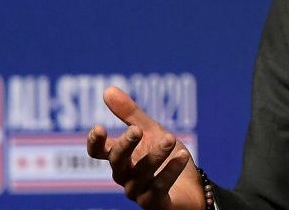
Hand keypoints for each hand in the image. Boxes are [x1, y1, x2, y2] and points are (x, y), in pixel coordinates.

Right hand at [86, 86, 204, 209]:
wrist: (193, 184)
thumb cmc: (167, 156)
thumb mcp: (151, 131)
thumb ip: (130, 114)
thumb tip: (107, 90)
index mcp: (122, 157)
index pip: (98, 152)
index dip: (95, 142)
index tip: (99, 128)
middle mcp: (126, 175)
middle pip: (117, 162)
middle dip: (125, 146)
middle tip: (137, 130)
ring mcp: (139, 191)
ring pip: (141, 173)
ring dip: (155, 155)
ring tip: (170, 139)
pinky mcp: (155, 203)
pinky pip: (159, 187)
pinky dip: (170, 170)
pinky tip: (181, 155)